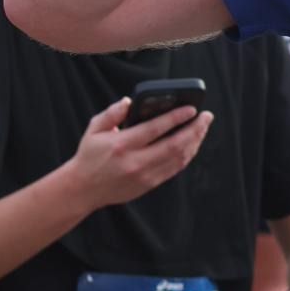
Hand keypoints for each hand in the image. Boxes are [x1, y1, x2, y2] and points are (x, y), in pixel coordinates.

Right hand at [67, 98, 213, 211]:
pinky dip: (186, 155)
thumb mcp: (94, 129)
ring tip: (202, 128)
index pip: (155, 129)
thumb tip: (131, 101)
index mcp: (122, 145)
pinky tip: (192, 144)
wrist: (83, 189)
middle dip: (195, 129)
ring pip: (178, 158)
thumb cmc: (89, 155)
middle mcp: (136, 161)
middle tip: (206, 117)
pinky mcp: (149, 184)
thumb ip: (112, 113)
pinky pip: (174, 169)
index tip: (191, 109)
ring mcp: (144, 175)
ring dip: (194, 142)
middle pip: (174, 145)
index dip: (176, 118)